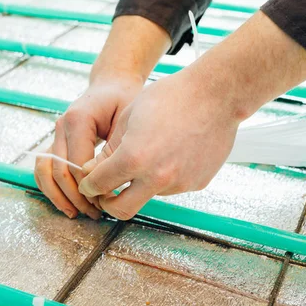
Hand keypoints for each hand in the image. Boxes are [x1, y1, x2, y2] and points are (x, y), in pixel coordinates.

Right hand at [34, 75, 142, 218]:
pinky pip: (44, 169)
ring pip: (44, 172)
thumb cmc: (124, 100)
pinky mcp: (55, 142)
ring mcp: (55, 134)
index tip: (106, 202)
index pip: (76, 164)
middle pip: (58, 171)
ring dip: (58, 196)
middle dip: (75, 197)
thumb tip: (106, 179)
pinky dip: (51, 189)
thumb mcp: (128, 119)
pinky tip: (67, 204)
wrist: (111, 85)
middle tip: (94, 213)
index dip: (89, 188)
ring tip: (76, 213)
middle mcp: (61, 126)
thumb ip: (116, 147)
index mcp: (78, 119)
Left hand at [77, 68, 242, 219]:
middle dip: (107, 204)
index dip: (88, 185)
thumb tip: (93, 171)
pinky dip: (165, 176)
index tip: (89, 184)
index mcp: (134, 158)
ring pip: (148, 194)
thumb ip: (109, 150)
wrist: (217, 95)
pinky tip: (172, 152)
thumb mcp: (129, 117)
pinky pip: (172, 186)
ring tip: (151, 153)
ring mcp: (179, 183)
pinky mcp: (197, 184)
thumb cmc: (171, 97)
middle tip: (106, 194)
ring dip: (141, 183)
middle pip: (121, 210)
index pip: (99, 185)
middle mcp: (156, 178)